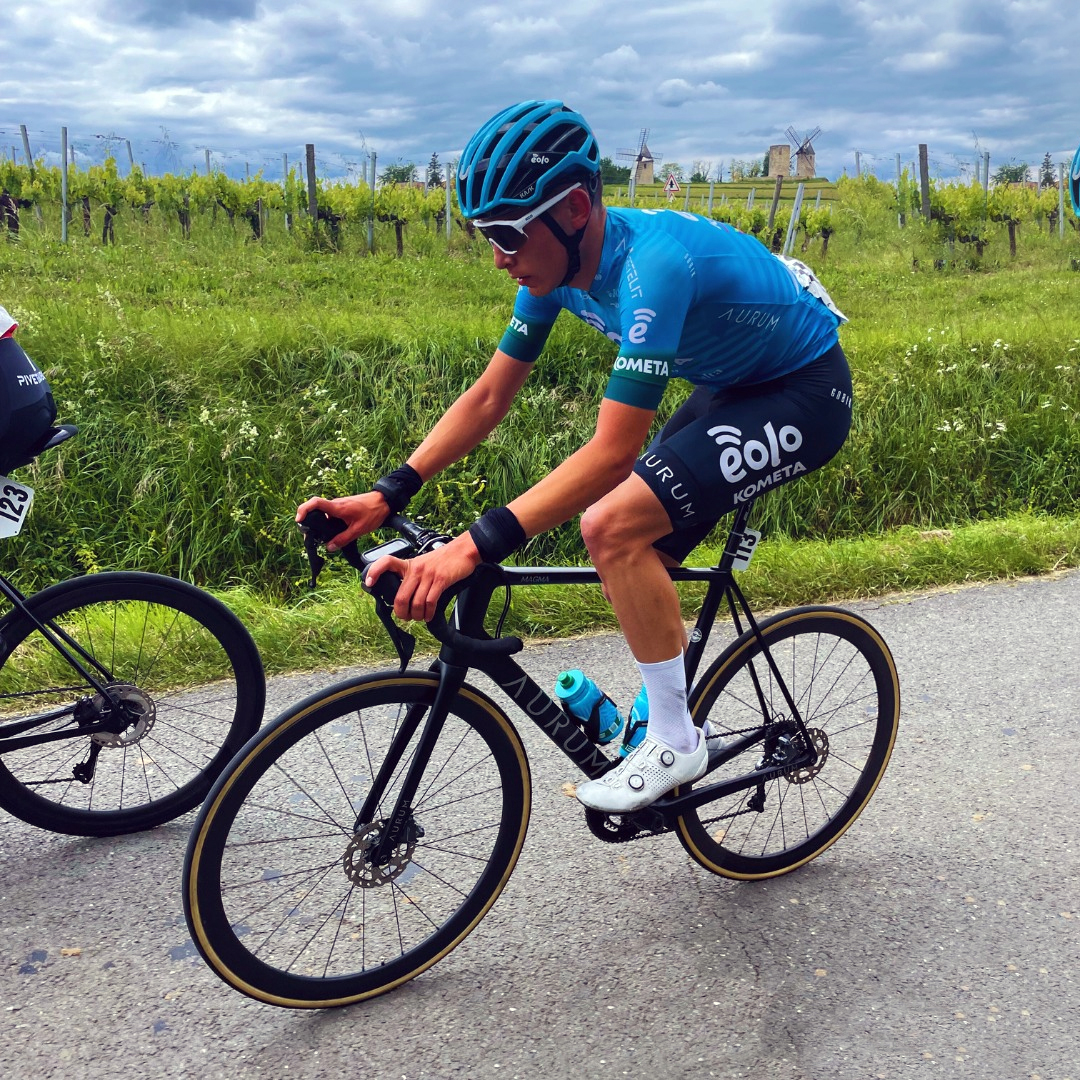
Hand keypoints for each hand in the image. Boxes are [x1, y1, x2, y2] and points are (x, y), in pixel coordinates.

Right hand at [295, 492, 388, 551]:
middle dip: (308, 521)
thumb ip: (343, 539)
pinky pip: (330, 515)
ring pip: (322, 514)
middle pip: (315, 510)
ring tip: (320, 538)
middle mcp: (335, 504)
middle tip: (309, 536)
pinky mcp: (342, 508)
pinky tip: (331, 534)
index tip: (299, 520)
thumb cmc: (373, 513)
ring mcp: (338, 505)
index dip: (304, 510)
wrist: (384, 502)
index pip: (315, 503)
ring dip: (319, 524)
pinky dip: (327, 523)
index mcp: (338, 507)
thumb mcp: (358, 529)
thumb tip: (329, 547)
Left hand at [366, 533, 482, 622]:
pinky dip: (428, 613)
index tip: (369, 583)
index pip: (386, 562)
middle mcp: (416, 569)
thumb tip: (402, 598)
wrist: (463, 551)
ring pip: (415, 603)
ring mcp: (428, 575)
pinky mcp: (441, 580)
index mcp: (409, 564)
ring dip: (417, 616)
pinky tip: (429, 615)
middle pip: (400, 597)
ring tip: (420, 617)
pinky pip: (430, 602)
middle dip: (401, 613)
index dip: (375, 572)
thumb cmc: (443, 560)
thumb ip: (412, 577)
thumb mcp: (422, 564)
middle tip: (406, 617)